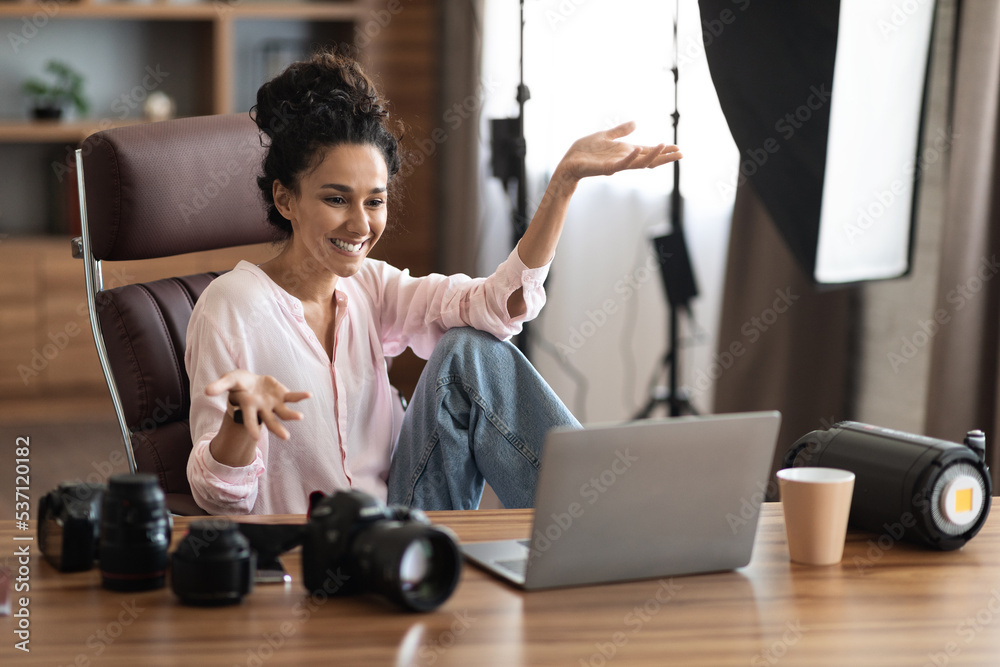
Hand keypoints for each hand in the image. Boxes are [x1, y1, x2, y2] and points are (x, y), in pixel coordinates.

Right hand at [206, 370, 309, 440]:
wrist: (250, 381)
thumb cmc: (237, 383)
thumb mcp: (228, 381)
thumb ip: (219, 386)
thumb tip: (206, 391)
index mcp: (249, 407)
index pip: (250, 420)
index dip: (252, 428)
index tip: (256, 437)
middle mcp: (263, 409)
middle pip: (270, 421)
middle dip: (277, 429)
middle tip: (286, 438)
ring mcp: (274, 404)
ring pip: (284, 412)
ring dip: (292, 416)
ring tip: (300, 418)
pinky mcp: (282, 395)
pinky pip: (292, 397)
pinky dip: (300, 396)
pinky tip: (309, 395)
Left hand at [554, 121, 681, 183]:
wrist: (569, 162)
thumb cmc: (585, 151)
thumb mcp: (606, 136)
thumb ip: (621, 131)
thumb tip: (636, 123)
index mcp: (625, 152)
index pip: (648, 151)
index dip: (663, 150)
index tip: (678, 149)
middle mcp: (624, 159)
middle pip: (649, 159)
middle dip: (665, 157)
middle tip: (681, 154)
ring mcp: (617, 165)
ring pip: (639, 163)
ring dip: (652, 155)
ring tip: (665, 147)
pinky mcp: (606, 168)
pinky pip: (621, 164)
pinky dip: (630, 157)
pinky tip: (638, 149)